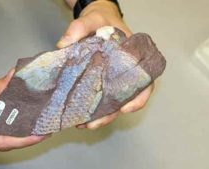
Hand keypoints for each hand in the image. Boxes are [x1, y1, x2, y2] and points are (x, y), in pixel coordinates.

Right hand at [0, 69, 46, 155]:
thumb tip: (15, 79)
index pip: (2, 142)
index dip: (23, 139)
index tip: (40, 135)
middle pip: (4, 143)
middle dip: (25, 137)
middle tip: (44, 129)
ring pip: (1, 140)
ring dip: (19, 133)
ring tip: (38, 126)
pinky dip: (10, 129)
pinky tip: (23, 123)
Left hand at [57, 0, 154, 129]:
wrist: (95, 21)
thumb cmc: (101, 19)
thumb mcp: (92, 19)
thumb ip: (79, 28)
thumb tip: (64, 44)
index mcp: (131, 60)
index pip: (144, 83)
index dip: (138, 98)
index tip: (126, 108)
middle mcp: (123, 74)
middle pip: (124, 101)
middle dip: (109, 115)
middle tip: (91, 124)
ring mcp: (110, 80)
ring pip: (109, 104)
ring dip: (97, 117)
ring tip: (80, 124)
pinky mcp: (97, 82)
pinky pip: (96, 98)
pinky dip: (88, 108)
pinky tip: (76, 114)